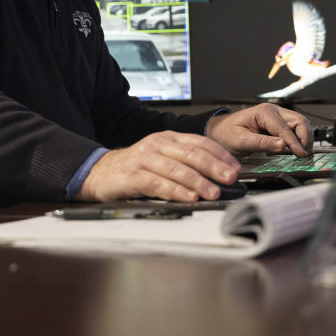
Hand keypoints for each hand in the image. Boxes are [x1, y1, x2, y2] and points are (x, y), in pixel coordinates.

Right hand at [76, 131, 240, 202]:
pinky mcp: (134, 175)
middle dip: (214, 166)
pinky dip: (176, 190)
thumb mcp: (161, 158)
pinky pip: (158, 183)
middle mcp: (157, 145)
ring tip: (213, 192)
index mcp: (168, 138)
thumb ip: (185, 163)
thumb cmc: (135, 168)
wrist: (100, 172)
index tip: (235, 167)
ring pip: (177, 168)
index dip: (220, 154)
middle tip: (230, 178)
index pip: (200, 142)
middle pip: (191, 153)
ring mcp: (145, 159)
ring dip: (198, 181)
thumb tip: (217, 177)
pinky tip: (189, 197)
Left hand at [205, 104, 311, 157]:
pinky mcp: (279, 123)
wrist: (221, 131)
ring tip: (303, 152)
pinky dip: (300, 138)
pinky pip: (295, 128)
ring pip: (300, 123)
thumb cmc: (228, 134)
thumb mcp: (241, 141)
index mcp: (264, 112)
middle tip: (305, 154)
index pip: (285, 128)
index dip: (295, 142)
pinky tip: (298, 148)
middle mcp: (273, 111)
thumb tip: (283, 146)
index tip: (301, 154)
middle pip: (299, 121)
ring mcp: (278, 116)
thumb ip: (262, 143)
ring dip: (305, 137)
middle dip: (305, 138)